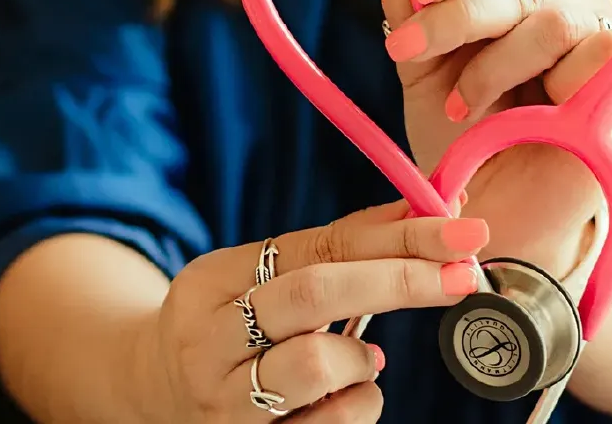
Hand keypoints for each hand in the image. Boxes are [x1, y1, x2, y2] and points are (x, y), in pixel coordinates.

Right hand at [137, 201, 489, 421]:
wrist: (149, 396)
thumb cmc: (230, 330)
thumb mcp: (261, 280)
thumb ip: (338, 247)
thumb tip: (431, 208)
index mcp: (211, 281)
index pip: (317, 245)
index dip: (397, 237)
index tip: (461, 234)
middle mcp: (204, 341)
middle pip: (314, 293)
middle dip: (399, 279)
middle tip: (461, 277)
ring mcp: (219, 403)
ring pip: (314, 365)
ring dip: (361, 360)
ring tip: (363, 360)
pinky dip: (356, 405)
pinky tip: (344, 396)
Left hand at [378, 0, 611, 275]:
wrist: (494, 218)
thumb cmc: (462, 140)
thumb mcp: (420, 69)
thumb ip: (408, 1)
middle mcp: (567, 0)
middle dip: (456, 15)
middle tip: (408, 53)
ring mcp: (608, 38)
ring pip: (555, 17)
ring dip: (497, 66)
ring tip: (464, 108)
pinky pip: (605, 53)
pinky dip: (556, 86)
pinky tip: (531, 120)